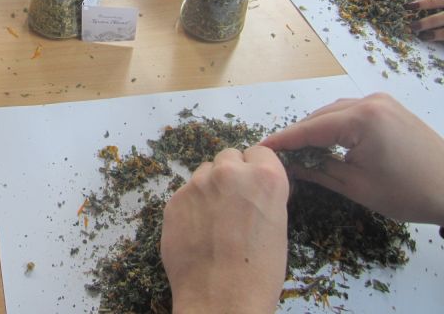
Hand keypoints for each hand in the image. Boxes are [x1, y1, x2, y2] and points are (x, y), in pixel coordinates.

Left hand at [160, 146, 287, 313]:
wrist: (220, 301)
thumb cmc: (258, 273)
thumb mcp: (277, 226)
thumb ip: (262, 196)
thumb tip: (252, 186)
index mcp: (264, 177)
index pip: (260, 151)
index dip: (257, 169)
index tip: (254, 184)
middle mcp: (229, 172)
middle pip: (229, 156)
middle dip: (231, 174)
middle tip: (233, 203)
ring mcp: (197, 184)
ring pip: (204, 172)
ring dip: (209, 188)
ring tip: (214, 220)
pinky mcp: (174, 199)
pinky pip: (185, 193)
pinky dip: (191, 206)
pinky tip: (197, 231)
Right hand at [261, 93, 443, 224]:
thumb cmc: (408, 192)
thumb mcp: (356, 186)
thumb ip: (317, 171)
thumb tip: (287, 166)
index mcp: (362, 119)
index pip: (311, 128)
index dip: (284, 140)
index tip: (260, 147)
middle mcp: (370, 101)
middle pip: (321, 116)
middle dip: (299, 134)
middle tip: (277, 153)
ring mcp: (382, 101)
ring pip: (335, 112)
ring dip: (316, 129)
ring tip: (298, 150)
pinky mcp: (390, 107)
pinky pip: (352, 112)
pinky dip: (335, 126)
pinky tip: (325, 141)